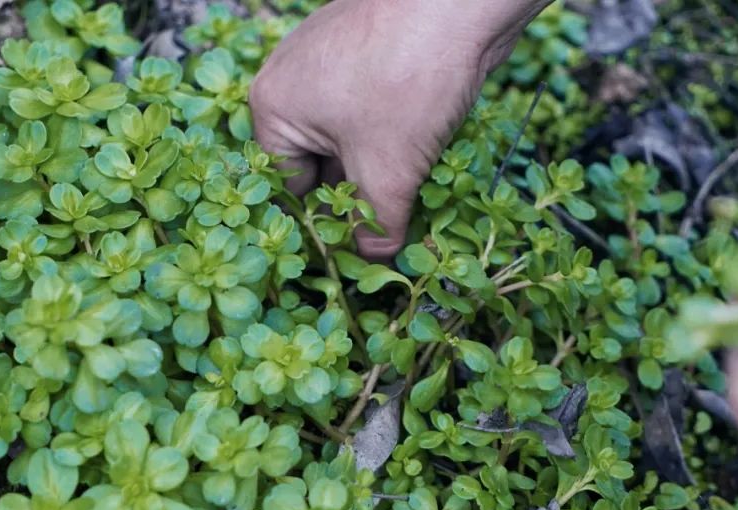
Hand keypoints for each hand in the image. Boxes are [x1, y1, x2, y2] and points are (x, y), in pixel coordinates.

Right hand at [251, 0, 548, 259]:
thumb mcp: (388, 171)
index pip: (289, 187)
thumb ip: (376, 224)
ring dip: (384, 173)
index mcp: (275, 107)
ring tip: (415, 200)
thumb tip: (374, 256)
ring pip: (355, 141)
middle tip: (390, 232)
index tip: (354, 252)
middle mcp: (295, 80)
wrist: (461, 0)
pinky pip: (378, 115)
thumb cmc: (406, 75)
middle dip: (358, 198)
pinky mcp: (375, 55)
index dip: (323, 224)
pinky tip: (429, 159)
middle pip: (322, 164)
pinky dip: (400, 142)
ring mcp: (336, 63)